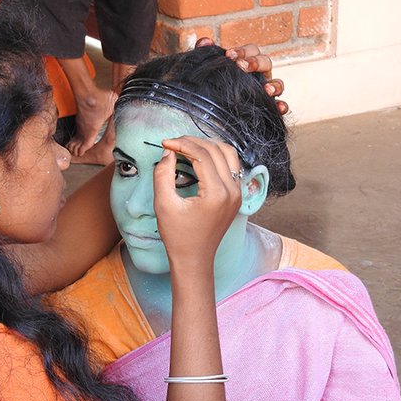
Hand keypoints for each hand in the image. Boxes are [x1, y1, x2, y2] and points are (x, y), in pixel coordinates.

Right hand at [152, 136, 241, 271]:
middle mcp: (233, 191)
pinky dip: (216, 156)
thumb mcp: (163, 204)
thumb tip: (168, 152)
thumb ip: (163, 174)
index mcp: (217, 193)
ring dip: (207, 146)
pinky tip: (199, 158)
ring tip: (186, 146)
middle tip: (173, 143)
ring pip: (228, 154)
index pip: (202, 155)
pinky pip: (231, 166)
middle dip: (193, 142)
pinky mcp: (237, 196)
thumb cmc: (178, 236)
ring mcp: (238, 193)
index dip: (182, 144)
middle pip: (216, 150)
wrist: (194, 258)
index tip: (165, 144)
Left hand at [195, 38, 288, 114]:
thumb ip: (206, 53)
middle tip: (241, 66)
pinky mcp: (270, 107)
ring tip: (265, 89)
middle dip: (255, 63)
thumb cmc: (217, 84)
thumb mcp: (210, 69)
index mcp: (248, 62)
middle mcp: (261, 75)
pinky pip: (281, 105)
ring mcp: (267, 91)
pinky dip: (282, 105)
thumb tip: (205, 42)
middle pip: (265, 62)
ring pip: (278, 83)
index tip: (228, 55)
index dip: (242, 51)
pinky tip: (278, 108)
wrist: (216, 111)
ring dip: (274, 85)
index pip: (251, 50)